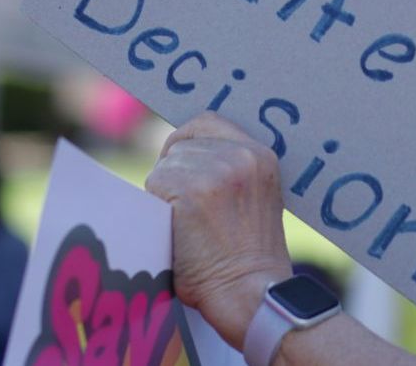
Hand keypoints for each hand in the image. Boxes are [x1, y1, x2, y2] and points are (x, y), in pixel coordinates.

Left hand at [145, 112, 292, 347]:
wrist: (251, 292)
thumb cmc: (247, 257)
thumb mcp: (254, 199)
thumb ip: (229, 173)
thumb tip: (182, 157)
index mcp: (261, 156)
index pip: (208, 122)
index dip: (187, 142)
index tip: (180, 166)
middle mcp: (241, 156)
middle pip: (181, 145)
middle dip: (174, 173)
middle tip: (185, 211)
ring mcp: (217, 171)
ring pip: (164, 166)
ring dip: (165, 193)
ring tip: (187, 226)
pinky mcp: (191, 191)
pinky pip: (154, 186)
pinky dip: (156, 208)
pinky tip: (177, 232)